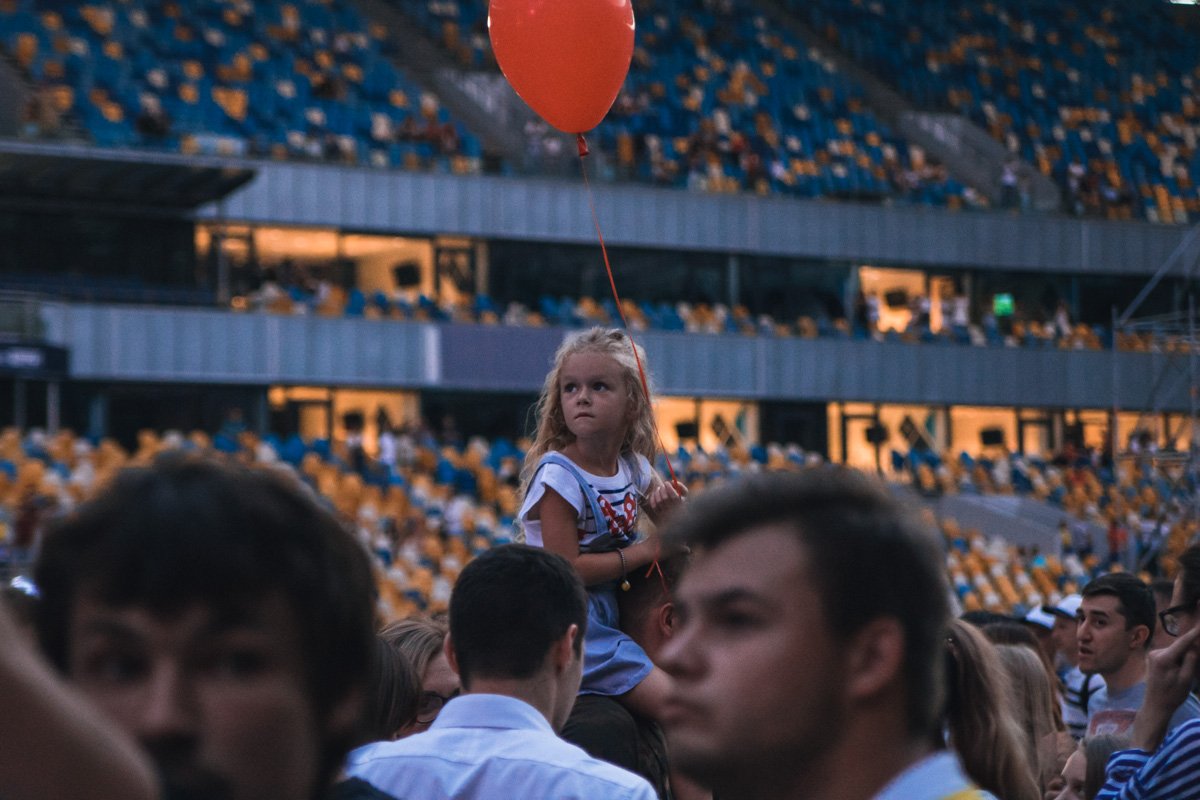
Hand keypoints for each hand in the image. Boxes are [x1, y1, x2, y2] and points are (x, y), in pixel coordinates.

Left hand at [647, 479, 686, 514]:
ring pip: (659, 501)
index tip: (666, 483)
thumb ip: (680, 486)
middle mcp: (673, 510)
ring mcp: (665, 513)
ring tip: (658, 489)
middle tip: (662, 486)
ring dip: (657, 493)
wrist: (674, 512)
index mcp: (680, 504)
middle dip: (662, 489)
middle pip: (665, 498)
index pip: (674, 496)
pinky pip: (653, 505)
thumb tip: (673, 482)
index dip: (669, 488)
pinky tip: (655, 494)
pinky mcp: (659, 514)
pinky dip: (653, 498)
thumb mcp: (684, 493)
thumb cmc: (679, 499)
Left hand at [1134, 621, 1199, 750]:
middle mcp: (1156, 652)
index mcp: (1163, 658)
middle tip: (1190, 670)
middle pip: (1180, 647)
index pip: (1182, 642)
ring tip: (1186, 673)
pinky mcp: (1154, 657)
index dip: (1194, 633)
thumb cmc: (1172, 695)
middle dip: (1191, 650)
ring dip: (1185, 657)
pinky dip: (1179, 659)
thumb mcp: (1186, 679)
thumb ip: (1191, 660)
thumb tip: (1193, 645)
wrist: (1156, 705)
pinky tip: (1180, 672)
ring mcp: (1153, 654)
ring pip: (1176, 651)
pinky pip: (1171, 654)